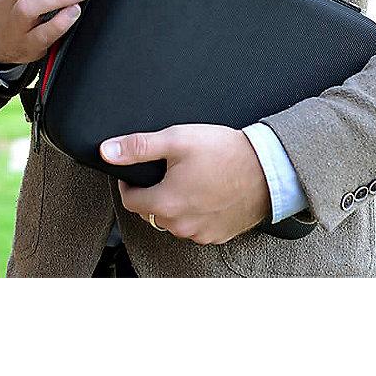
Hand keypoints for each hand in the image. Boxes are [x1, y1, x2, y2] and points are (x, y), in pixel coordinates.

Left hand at [100, 124, 271, 244]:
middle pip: (151, 212)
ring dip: (174, 204)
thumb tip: (107, 151)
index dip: (130, 183)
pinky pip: (195, 227)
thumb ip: (138, 146)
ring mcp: (200, 233)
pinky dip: (195, 213)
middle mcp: (180, 225)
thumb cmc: (225, 153)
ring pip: (173, 221)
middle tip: (169, 170)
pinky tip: (206, 193)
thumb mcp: (176, 139)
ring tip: (190, 179)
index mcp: (165, 203)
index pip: (130, 200)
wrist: (268, 168)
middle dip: (153, 192)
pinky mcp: (218, 236)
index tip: (139, 172)